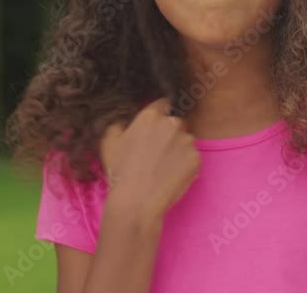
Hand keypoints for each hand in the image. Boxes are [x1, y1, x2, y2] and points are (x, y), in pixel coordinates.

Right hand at [98, 98, 200, 227]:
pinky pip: (192, 157)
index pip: (163, 104)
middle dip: (169, 133)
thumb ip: (120, 124)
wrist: (137, 201)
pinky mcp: (196, 159)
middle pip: (175, 123)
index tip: (156, 126)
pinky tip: (170, 175)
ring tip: (163, 167)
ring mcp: (187, 141)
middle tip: (157, 152)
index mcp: (151, 116)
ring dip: (178, 149)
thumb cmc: (120, 172)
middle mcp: (172, 124)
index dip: (159, 114)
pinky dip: (185, 164)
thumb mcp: (109, 143)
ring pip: (185, 140)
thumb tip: (126, 122)